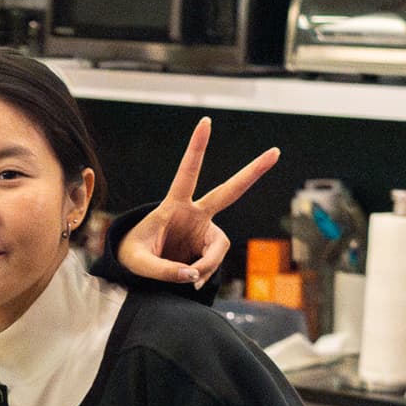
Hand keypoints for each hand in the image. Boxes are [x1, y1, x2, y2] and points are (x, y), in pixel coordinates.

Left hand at [115, 117, 278, 286]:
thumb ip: (163, 271)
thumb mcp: (137, 264)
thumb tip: (193, 275)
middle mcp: (194, 214)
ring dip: (207, 265)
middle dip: (252, 172)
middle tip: (276, 152)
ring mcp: (203, 230)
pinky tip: (190, 283)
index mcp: (172, 206)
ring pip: (219, 248)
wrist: (134, 269)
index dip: (196, 149)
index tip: (206, 121)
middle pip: (229, 192)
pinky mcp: (207, 247)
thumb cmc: (130, 256)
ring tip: (189, 280)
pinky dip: (203, 275)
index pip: (186, 173)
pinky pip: (213, 263)